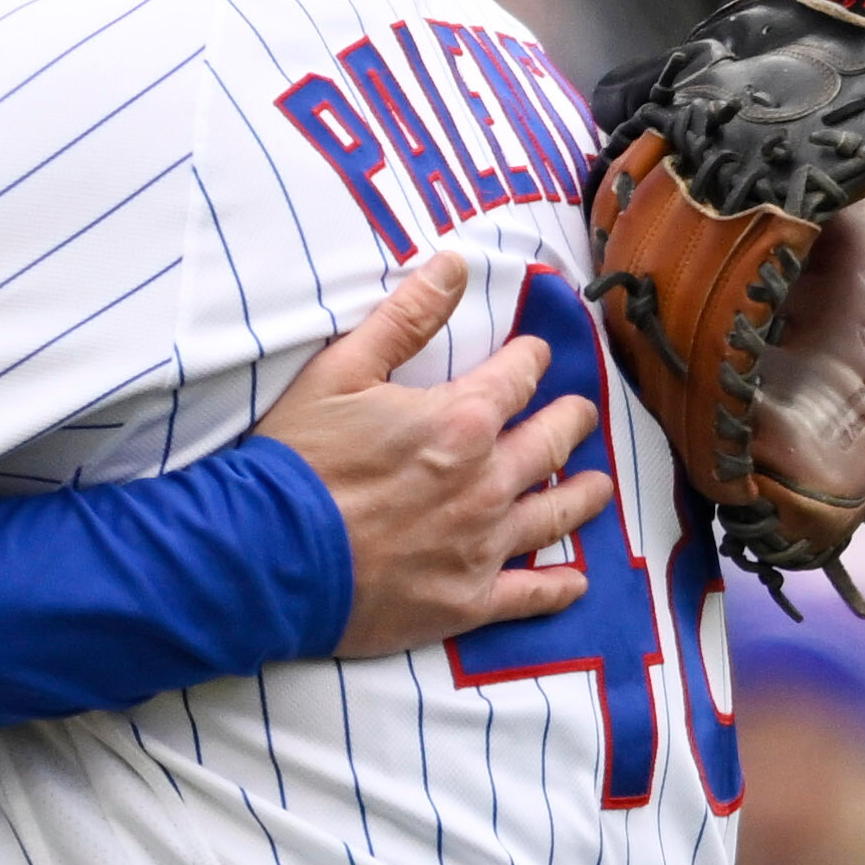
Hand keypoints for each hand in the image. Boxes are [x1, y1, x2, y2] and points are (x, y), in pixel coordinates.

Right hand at [258, 252, 608, 657]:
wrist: (265, 555)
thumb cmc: (297, 460)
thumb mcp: (341, 370)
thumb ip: (406, 317)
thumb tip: (455, 265)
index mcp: (462, 420)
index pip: (519, 376)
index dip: (529, 359)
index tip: (532, 356)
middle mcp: (487, 481)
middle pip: (551, 442)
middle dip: (570, 421)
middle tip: (578, 415)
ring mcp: (482, 544)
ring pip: (555, 515)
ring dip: (582, 496)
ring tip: (599, 486)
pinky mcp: (467, 599)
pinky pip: (529, 594)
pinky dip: (557, 589)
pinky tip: (574, 582)